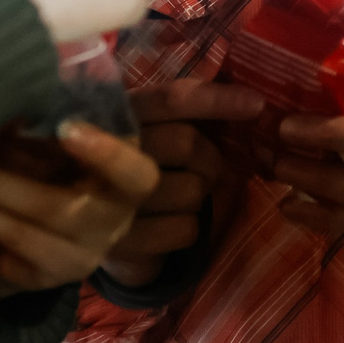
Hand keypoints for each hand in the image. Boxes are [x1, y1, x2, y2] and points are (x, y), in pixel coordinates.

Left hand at [0, 123, 159, 295]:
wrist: (83, 224)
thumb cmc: (79, 166)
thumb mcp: (81, 139)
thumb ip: (63, 117)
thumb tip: (42, 94)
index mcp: (131, 185)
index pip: (133, 174)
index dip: (105, 153)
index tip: (66, 127)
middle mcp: (112, 226)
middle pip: (60, 210)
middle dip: (3, 187)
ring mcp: (81, 258)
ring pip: (28, 240)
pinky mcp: (49, 280)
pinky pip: (9, 266)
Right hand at [105, 79, 264, 285]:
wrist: (86, 224)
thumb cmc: (135, 162)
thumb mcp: (152, 127)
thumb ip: (186, 110)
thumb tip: (250, 100)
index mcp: (116, 113)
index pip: (171, 98)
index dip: (216, 99)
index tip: (256, 104)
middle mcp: (103, 152)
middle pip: (186, 143)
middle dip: (209, 157)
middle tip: (204, 167)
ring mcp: (109, 200)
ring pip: (192, 190)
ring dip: (197, 195)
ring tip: (173, 196)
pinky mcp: (121, 244)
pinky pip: (185, 230)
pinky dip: (187, 228)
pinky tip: (164, 223)